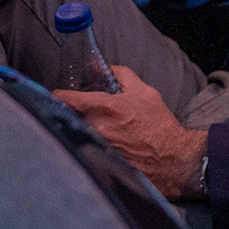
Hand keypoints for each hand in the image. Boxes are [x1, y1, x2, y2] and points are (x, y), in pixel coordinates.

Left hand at [54, 66, 207, 199]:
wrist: (171, 158)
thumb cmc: (158, 124)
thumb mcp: (144, 92)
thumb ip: (120, 75)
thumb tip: (97, 64)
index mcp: (106, 107)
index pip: (66, 99)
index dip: (57, 95)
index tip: (57, 95)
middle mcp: (96, 128)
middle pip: (66, 118)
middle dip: (68, 113)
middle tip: (74, 111)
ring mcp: (95, 148)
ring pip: (72, 134)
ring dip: (75, 129)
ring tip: (88, 129)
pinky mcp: (97, 163)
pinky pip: (81, 149)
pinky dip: (83, 145)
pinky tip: (95, 145)